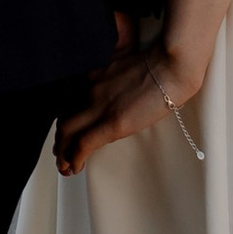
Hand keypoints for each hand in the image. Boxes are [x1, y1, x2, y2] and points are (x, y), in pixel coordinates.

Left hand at [55, 21, 205, 177]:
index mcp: (95, 75)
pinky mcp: (112, 122)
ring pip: (67, 131)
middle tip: (61, 154)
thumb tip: (119, 100)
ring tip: (65, 167)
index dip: (65, 120)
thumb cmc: (162, 65)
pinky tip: (75, 168)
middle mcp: (90, 88)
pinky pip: (83, 143)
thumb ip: (115, 83)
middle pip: (64, 117)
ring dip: (62, 152)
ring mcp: (99, 104)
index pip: (70, 102)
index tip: (66, 134)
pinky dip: (74, 158)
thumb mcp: (128, 70)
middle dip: (60, 140)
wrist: (173, 65)